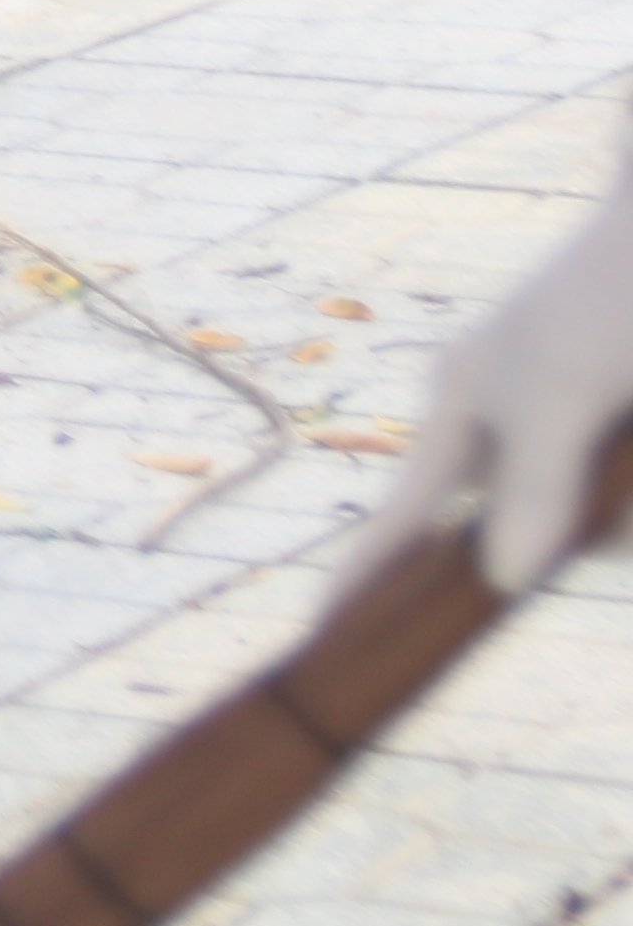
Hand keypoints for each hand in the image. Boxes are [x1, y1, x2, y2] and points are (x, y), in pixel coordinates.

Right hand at [347, 169, 632, 603]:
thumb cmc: (613, 295)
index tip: (323, 630)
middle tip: (614, 459)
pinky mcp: (621, 431)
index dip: (366, 573)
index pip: (403, 513)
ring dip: (626, 499)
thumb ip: (533, 488)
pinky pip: (623, 498)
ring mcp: (581, 426)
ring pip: (602, 521)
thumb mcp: (561, 391)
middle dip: (587, 527)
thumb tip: (502, 583)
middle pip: (537, 529)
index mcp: (465, 408)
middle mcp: (518, 424)